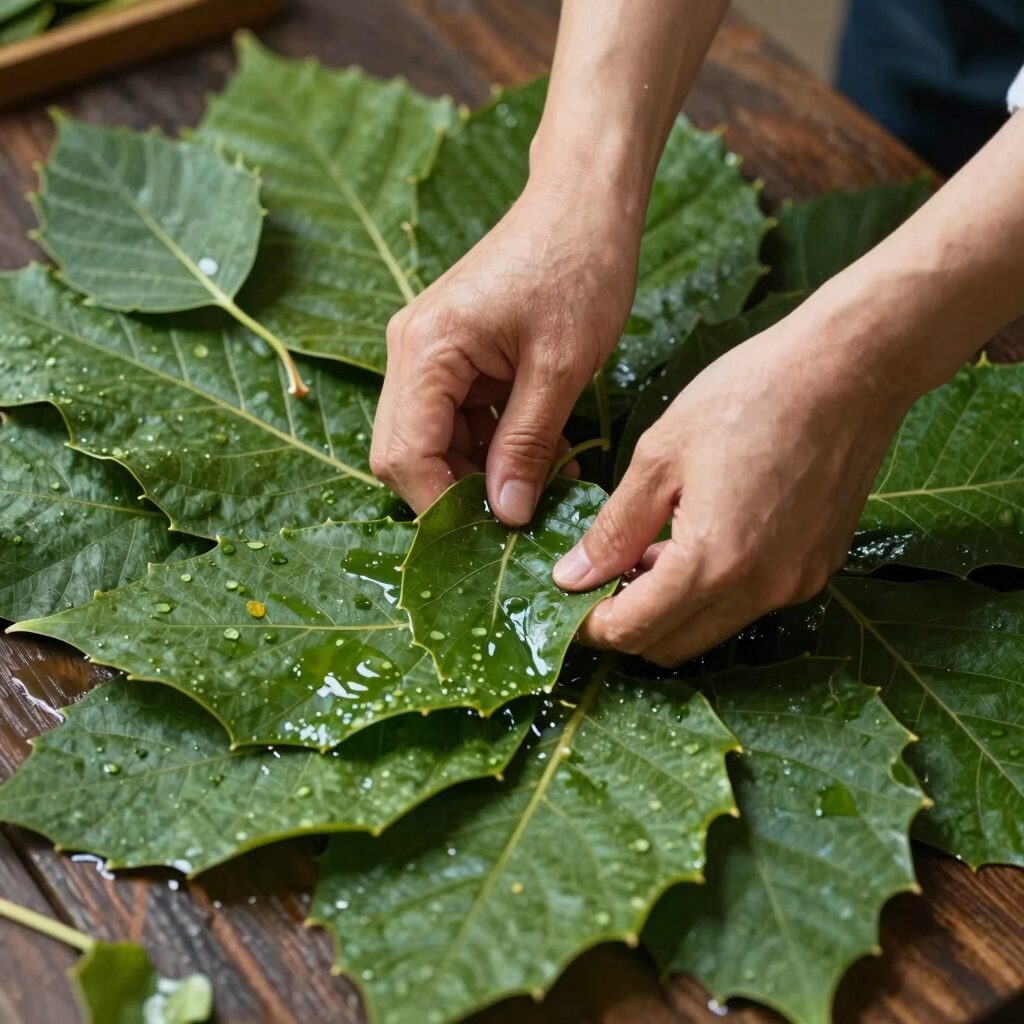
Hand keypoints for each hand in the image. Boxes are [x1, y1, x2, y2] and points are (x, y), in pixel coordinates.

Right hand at [371, 180, 640, 523]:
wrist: (584, 202)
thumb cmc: (578, 267)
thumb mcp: (561, 367)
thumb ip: (527, 444)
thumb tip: (505, 513)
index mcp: (426, 349)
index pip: (404, 454)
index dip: (443, 504)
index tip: (495, 536)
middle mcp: (411, 352)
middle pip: (407, 452)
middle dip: (459, 493)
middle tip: (519, 520)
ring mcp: (430, 354)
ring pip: (436, 442)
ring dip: (484, 474)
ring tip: (546, 489)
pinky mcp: (455, 356)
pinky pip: (461, 420)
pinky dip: (496, 447)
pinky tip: (546, 459)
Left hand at [553, 299, 915, 665]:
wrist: (849, 369)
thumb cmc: (749, 396)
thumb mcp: (660, 457)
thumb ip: (615, 528)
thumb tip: (573, 577)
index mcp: (713, 563)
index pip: (634, 631)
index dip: (592, 625)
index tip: (570, 598)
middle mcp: (761, 590)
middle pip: (672, 645)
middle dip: (628, 623)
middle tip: (602, 576)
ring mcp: (796, 583)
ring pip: (712, 627)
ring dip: (670, 607)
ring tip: (645, 550)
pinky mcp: (818, 567)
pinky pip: (750, 602)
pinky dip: (713, 589)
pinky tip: (696, 540)